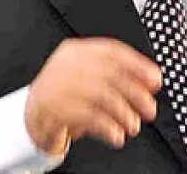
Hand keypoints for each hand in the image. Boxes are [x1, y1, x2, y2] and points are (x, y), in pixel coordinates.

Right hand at [24, 37, 161, 153]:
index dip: (138, 65)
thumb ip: (117, 77)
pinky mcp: (52, 110)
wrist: (31, 116)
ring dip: (124, 113)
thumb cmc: (65, 96)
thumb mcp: (90, 80)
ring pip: (101, 96)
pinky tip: (116, 135)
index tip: (156, 80)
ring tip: (133, 125)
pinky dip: (108, 127)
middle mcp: (65, 65)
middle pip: (110, 74)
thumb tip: (150, 81)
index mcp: (75, 51)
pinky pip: (88, 117)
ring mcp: (57, 86)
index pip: (112, 51)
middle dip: (136, 93)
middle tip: (149, 108)